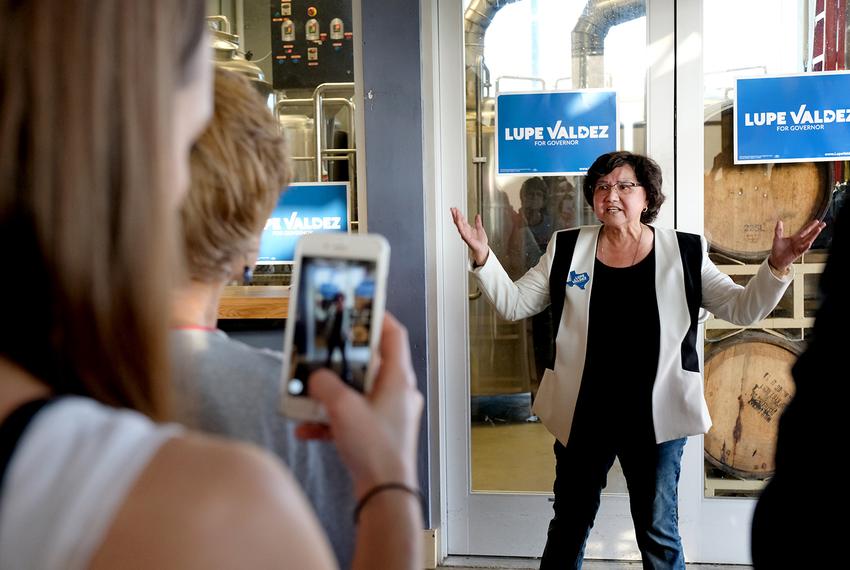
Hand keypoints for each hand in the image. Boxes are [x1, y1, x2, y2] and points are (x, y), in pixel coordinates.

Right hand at [296, 313, 422, 495]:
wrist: (384, 493)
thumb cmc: (375, 449)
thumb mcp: (343, 408)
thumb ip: (325, 385)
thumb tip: (315, 377)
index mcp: (399, 378)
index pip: (394, 334)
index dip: (377, 317)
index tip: (359, 308)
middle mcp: (398, 393)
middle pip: (370, 364)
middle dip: (341, 361)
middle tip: (322, 353)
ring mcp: (389, 414)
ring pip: (357, 392)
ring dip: (331, 393)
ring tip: (307, 395)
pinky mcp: (379, 433)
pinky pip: (352, 417)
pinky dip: (331, 419)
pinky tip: (307, 428)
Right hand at [450, 207, 488, 265]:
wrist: (483, 249)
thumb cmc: (481, 241)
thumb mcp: (480, 229)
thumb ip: (478, 222)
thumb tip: (477, 216)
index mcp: (468, 228)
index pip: (462, 220)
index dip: (459, 214)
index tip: (455, 208)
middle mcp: (465, 231)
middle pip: (459, 222)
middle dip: (455, 215)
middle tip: (452, 209)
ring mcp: (465, 235)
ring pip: (459, 226)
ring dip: (457, 219)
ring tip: (454, 213)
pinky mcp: (467, 238)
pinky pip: (462, 231)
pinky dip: (460, 226)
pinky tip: (459, 222)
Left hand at [768, 219, 825, 271]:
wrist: (776, 260)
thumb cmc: (777, 250)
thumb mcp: (777, 238)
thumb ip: (779, 230)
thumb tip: (779, 221)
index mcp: (795, 238)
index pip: (804, 230)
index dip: (810, 226)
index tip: (816, 221)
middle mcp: (799, 242)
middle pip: (809, 234)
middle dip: (816, 229)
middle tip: (823, 223)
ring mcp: (799, 248)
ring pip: (808, 240)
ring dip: (813, 235)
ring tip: (819, 229)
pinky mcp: (797, 253)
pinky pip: (803, 249)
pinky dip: (806, 246)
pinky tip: (809, 242)